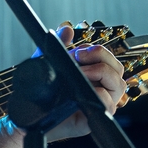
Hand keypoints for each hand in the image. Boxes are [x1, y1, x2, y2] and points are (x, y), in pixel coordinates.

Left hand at [46, 24, 126, 141]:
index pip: (110, 59)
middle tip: (80, 57)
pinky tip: (81, 90)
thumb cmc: (42, 91)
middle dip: (101, 57)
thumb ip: (59, 46)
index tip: (79, 51)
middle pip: (118, 69)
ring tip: (80, 73)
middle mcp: (99, 88)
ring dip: (101, 73)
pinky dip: (98, 94)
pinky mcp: (93, 118)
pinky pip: (108, 104)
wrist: (28, 113)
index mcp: (93, 75)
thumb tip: (67, 29)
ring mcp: (98, 103)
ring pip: (118, 85)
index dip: (98, 51)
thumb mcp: (48, 63)